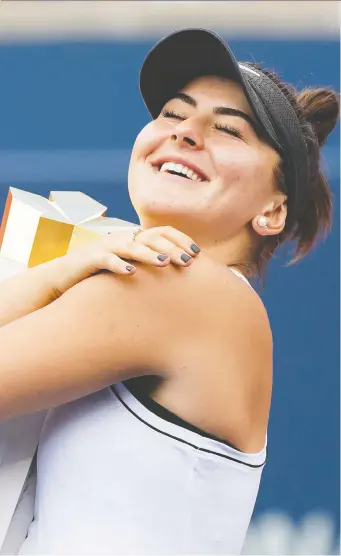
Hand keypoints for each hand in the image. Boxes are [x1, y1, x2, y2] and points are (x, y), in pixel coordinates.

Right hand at [66, 226, 200, 278]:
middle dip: (171, 249)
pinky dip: (119, 265)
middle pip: (151, 238)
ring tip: (165, 264)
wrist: (65, 276)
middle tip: (188, 262)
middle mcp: (122, 238)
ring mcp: (106, 247)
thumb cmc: (103, 274)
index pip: (162, 232)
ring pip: (131, 246)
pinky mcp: (91, 259)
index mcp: (134, 238)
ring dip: (149, 254)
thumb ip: (150, 263)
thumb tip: (179, 271)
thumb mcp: (130, 264)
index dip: (180, 240)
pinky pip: (106, 260)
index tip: (197, 253)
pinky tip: (131, 273)